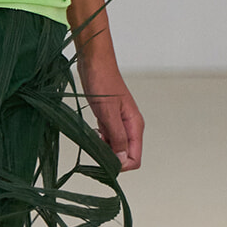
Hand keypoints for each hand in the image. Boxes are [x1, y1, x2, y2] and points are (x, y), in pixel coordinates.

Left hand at [79, 57, 143, 171]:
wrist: (94, 62)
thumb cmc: (102, 81)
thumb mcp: (108, 112)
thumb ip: (117, 136)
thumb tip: (122, 160)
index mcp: (134, 125)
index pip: (134, 158)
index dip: (121, 165)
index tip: (103, 162)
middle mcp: (130, 126)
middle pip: (126, 154)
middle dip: (112, 158)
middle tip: (94, 152)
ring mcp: (119, 122)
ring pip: (115, 147)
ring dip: (104, 149)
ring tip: (92, 140)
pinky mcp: (109, 118)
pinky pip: (107, 137)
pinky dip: (99, 140)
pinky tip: (91, 133)